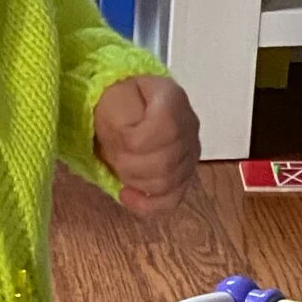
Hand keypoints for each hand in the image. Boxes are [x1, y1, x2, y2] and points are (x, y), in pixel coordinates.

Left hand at [93, 74, 199, 216]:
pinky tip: (126, 195)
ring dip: (134, 180)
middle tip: (111, 154)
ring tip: (118, 168)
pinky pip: (172, 200)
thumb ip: (120, 114)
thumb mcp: (112, 97)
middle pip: (165, 162)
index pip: (165, 128)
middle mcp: (190, 126)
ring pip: (168, 183)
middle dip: (128, 164)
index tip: (115, 134)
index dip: (134, 140)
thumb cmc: (117, 100)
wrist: (125, 106)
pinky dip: (146, 204)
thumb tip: (129, 143)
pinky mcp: (184, 176)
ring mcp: (190, 154)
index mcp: (173, 99)